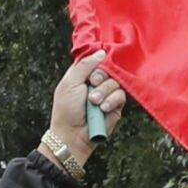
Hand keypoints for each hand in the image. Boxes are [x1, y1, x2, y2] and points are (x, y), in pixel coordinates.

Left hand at [44, 53, 129, 169]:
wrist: (72, 136)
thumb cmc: (66, 110)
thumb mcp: (70, 83)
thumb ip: (85, 65)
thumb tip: (101, 52)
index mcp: (82, 75)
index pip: (95, 60)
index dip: (98, 61)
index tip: (94, 66)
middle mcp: (96, 83)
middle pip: (108, 69)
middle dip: (100, 77)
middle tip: (92, 85)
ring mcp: (106, 94)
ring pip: (115, 82)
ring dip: (104, 92)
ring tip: (93, 103)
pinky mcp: (115, 106)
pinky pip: (121, 95)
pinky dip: (112, 101)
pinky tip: (103, 108)